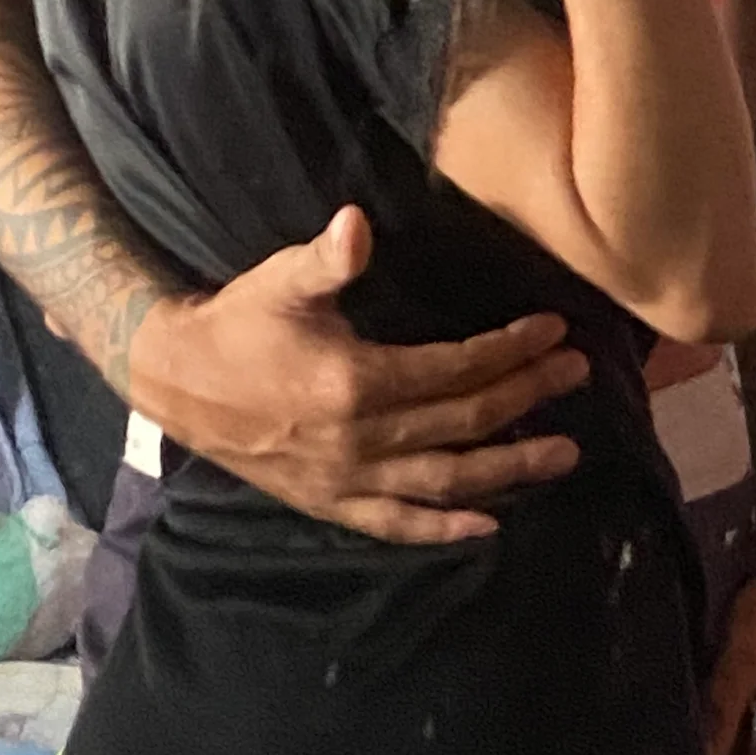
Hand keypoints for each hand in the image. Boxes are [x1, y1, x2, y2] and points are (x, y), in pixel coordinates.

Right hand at [125, 205, 587, 541]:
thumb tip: (356, 224)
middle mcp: (359, 441)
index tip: (554, 331)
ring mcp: (346, 480)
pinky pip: (396, 526)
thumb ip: (325, 259)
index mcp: (355, 383)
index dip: (510, 349)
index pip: (456, 368)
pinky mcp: (330, 505)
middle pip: (464, 421)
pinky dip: (442, 531)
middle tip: (578, 375)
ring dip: (510, 469)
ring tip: (564, 455)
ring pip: (445, 482)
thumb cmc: (238, 323)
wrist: (177, 380)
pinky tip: (486, 528)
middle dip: (527, 396)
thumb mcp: (279, 282)